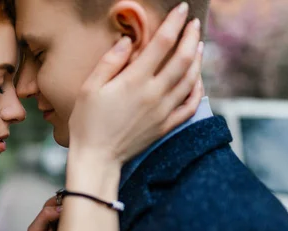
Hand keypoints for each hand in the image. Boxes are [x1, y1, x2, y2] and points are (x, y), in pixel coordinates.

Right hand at [68, 2, 203, 166]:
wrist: (97, 158)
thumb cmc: (87, 123)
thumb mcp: (89, 88)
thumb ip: (110, 62)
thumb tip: (127, 40)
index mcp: (134, 81)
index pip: (162, 44)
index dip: (174, 23)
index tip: (181, 9)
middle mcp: (154, 94)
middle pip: (183, 59)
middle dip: (191, 37)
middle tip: (194, 23)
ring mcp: (163, 111)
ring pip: (190, 80)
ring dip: (197, 60)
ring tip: (199, 46)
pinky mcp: (165, 126)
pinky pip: (189, 106)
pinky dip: (198, 90)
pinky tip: (198, 81)